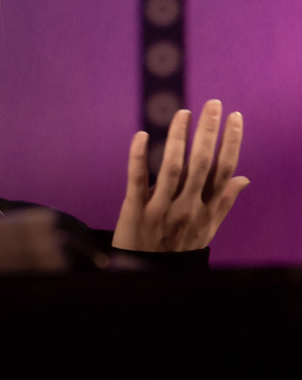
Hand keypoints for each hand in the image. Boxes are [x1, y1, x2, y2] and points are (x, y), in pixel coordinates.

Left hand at [113, 99, 247, 251]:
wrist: (146, 276)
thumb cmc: (177, 250)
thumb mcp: (206, 230)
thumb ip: (223, 203)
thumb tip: (244, 178)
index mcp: (205, 210)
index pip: (224, 170)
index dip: (231, 143)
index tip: (235, 117)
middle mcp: (187, 208)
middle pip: (201, 164)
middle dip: (209, 132)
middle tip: (213, 103)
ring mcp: (161, 209)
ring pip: (172, 168)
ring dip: (178, 138)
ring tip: (183, 113)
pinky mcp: (135, 210)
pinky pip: (137, 180)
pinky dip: (139, 157)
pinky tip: (142, 135)